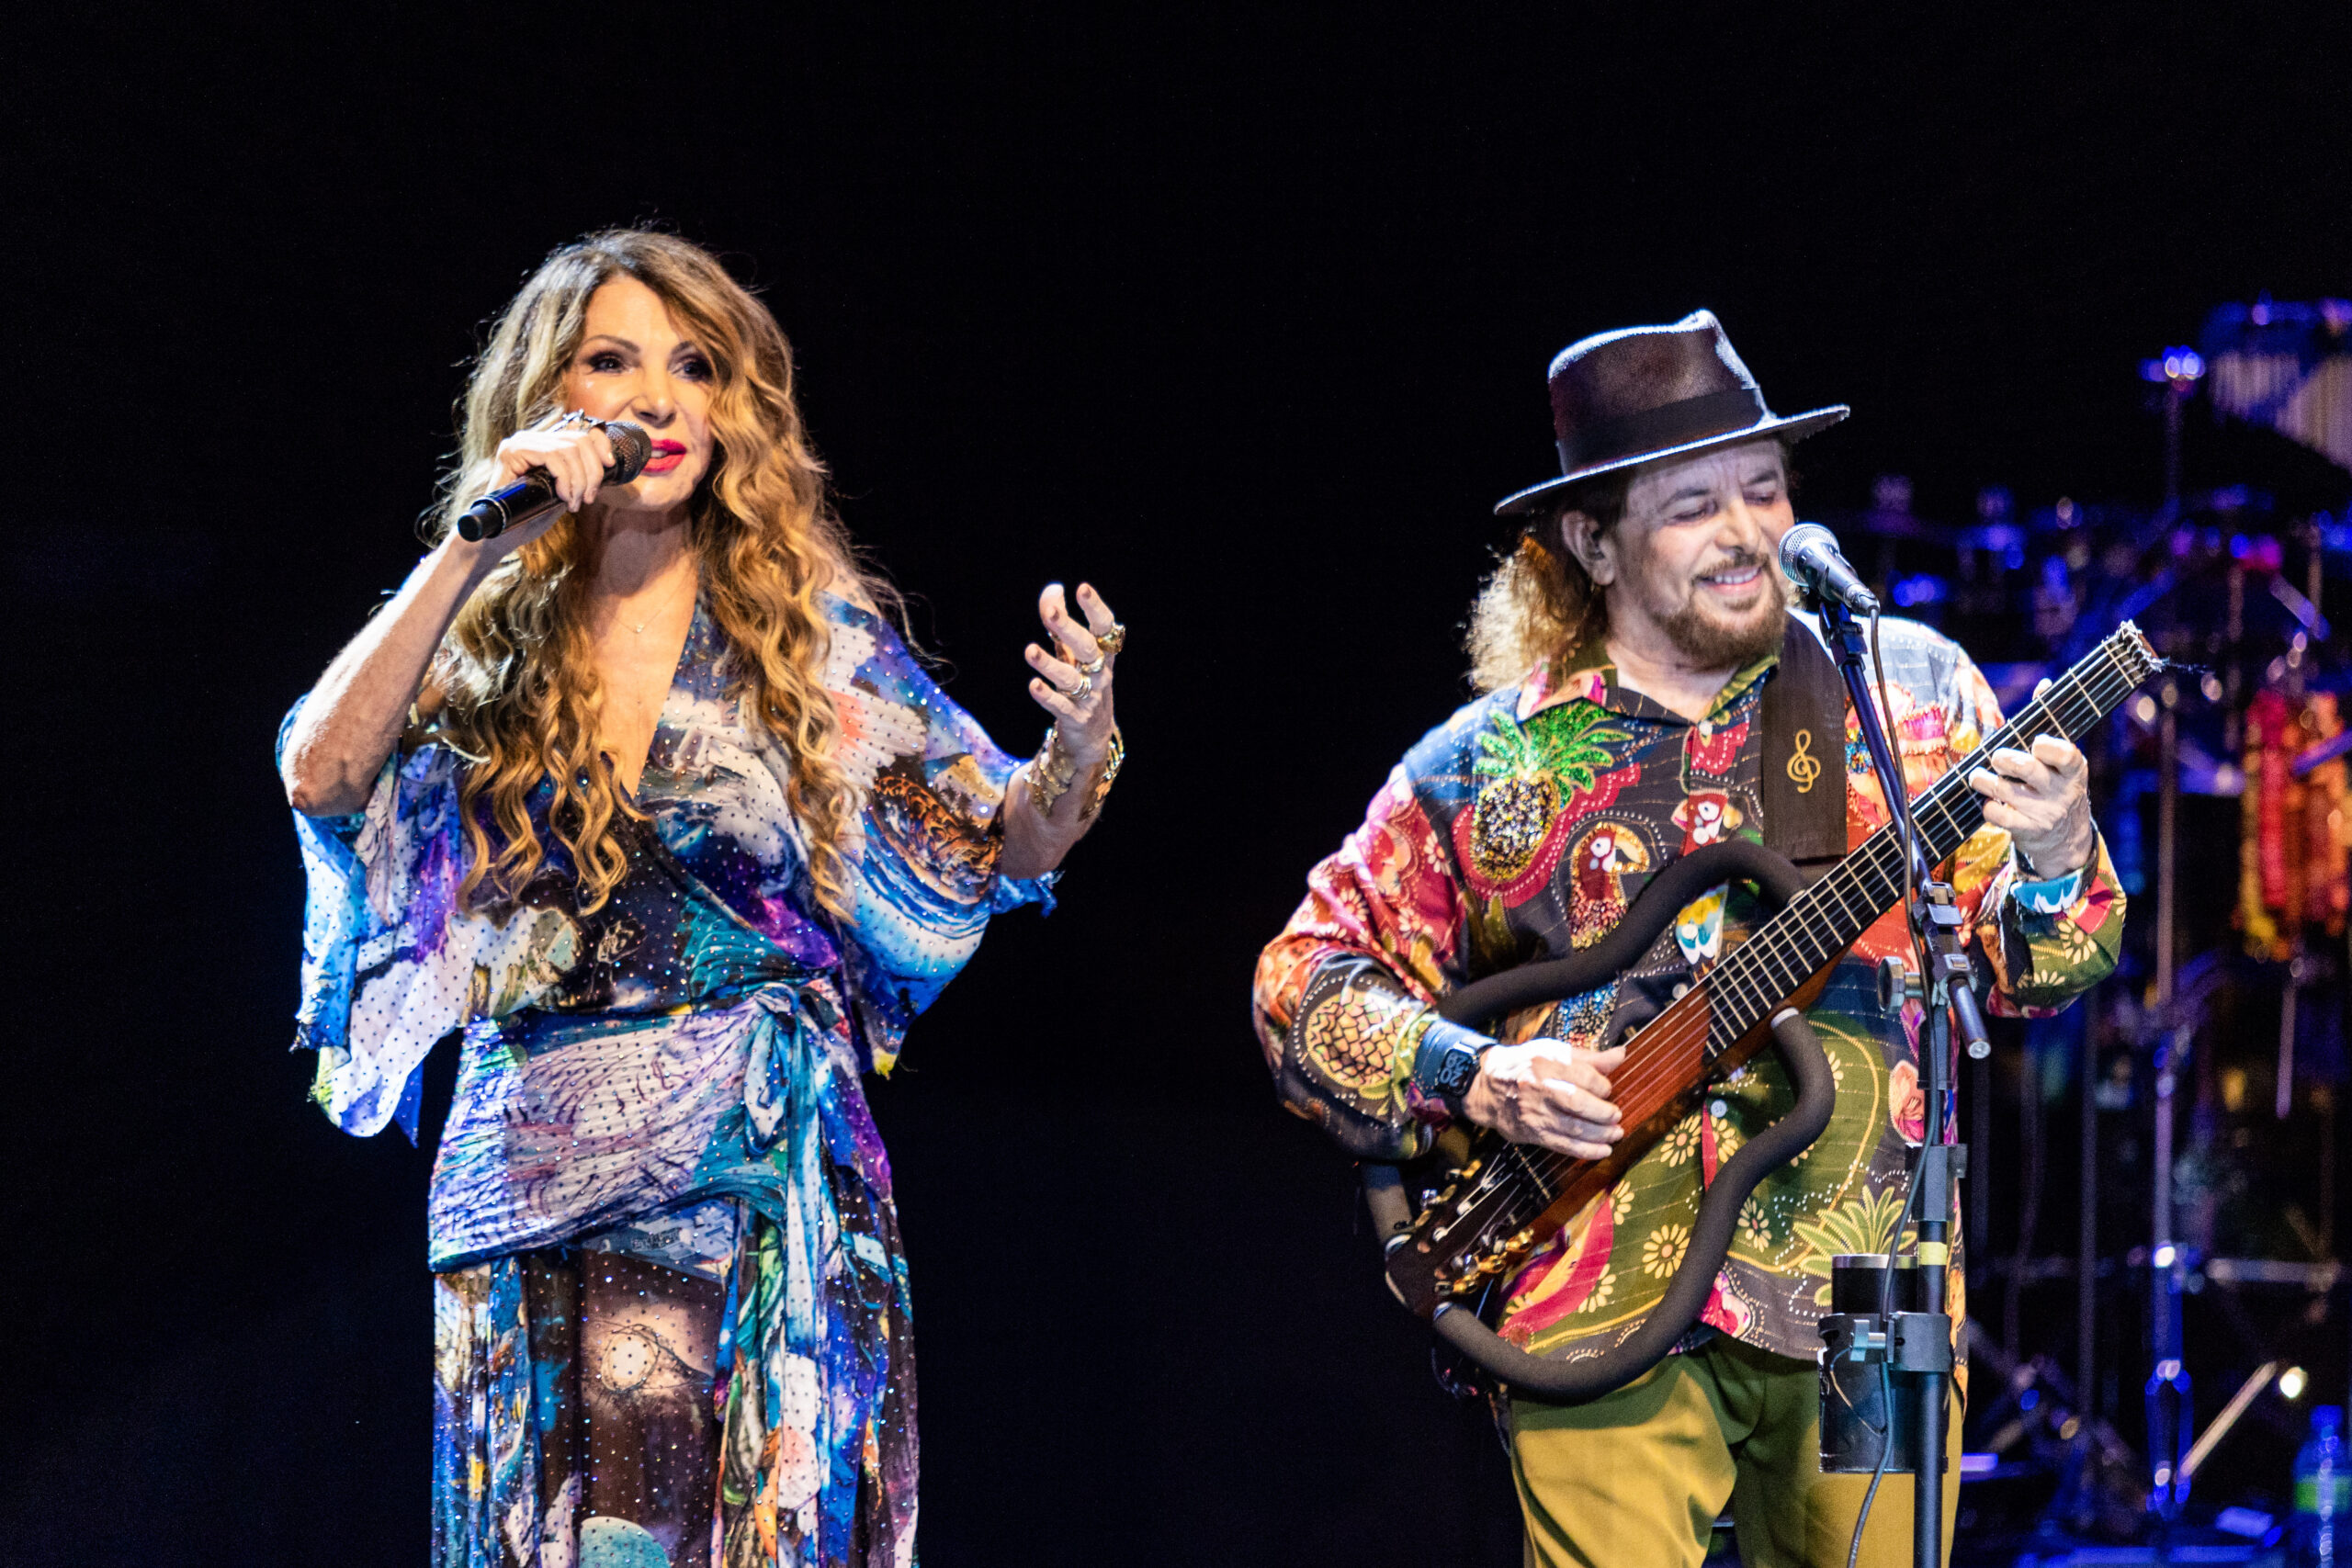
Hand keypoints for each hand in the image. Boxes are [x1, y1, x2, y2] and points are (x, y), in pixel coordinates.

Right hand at [456, 413, 618, 559]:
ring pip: (568, 448)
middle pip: (578, 439)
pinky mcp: (512, 452)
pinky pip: (552, 457)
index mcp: (543, 444)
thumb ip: (576, 477)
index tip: (610, 464)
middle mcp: (531, 438)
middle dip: (593, 470)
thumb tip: (603, 467)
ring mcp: (520, 442)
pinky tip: (563, 497)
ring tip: (575, 502)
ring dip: (579, 479)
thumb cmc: (530, 517)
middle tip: (588, 497)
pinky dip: (565, 478)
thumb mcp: (562, 494)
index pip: (580, 430)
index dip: (600, 443)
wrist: (500, 535)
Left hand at [1024, 582, 1120, 763]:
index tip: (1082, 588)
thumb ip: (1060, 623)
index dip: (1095, 608)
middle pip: (1087, 648)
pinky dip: (1047, 696)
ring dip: (1049, 664)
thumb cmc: (1083, 683)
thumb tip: (1053, 588)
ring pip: (1070, 678)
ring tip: (1030, 651)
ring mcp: (1089, 697)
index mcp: (1103, 654)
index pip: (1104, 627)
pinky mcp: (1075, 718)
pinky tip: (1033, 685)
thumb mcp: (1073, 654)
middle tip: (1051, 612)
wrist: (1093, 735)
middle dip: (1069, 629)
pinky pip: (1060, 706)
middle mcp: (1099, 673)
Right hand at [1460, 1040, 1626, 1159]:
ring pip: (1573, 1128)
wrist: (1486, 1087)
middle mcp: (1539, 1088)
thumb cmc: (1524, 1065)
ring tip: (1616, 1133)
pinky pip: (1563, 1145)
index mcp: (1546, 1063)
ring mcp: (1535, 1113)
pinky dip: (1586, 1150)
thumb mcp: (1552, 1051)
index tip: (1607, 1090)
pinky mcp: (1532, 1133)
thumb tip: (1620, 1055)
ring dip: (1600, 1134)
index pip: (1584, 1076)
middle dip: (1604, 1113)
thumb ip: (1588, 1057)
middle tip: (1616, 1115)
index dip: (1602, 1086)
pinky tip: (1603, 1150)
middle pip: (1579, 1103)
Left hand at [1966, 727, 2092, 878]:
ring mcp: (2045, 812)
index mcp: (2073, 769)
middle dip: (2003, 758)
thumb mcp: (2060, 760)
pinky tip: (1988, 800)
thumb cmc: (2055, 784)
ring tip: (1979, 776)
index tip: (2034, 743)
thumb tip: (2044, 684)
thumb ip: (2048, 723)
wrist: (2066, 837)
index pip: (2064, 754)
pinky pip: (1997, 814)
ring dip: (1983, 779)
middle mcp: (2061, 790)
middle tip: (1997, 757)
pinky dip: (1986, 805)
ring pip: (2003, 789)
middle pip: (2026, 768)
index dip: (2045, 745)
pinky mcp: (2028, 830)